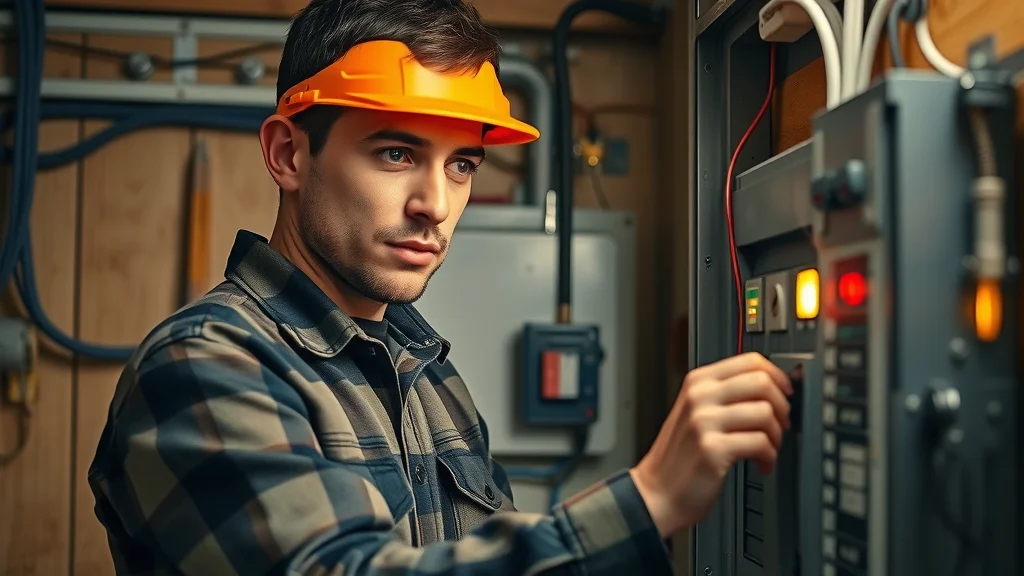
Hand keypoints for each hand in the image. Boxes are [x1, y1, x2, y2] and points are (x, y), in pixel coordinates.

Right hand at [630, 352, 792, 537]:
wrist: (656, 493)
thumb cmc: (681, 457)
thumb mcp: (697, 412)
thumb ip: (726, 395)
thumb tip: (772, 387)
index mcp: (698, 382)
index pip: (750, 361)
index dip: (778, 377)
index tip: (786, 393)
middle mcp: (699, 397)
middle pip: (762, 382)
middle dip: (782, 406)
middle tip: (780, 425)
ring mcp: (704, 422)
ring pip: (766, 413)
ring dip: (777, 436)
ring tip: (768, 449)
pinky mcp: (713, 449)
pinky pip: (761, 443)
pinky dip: (769, 457)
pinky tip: (761, 464)